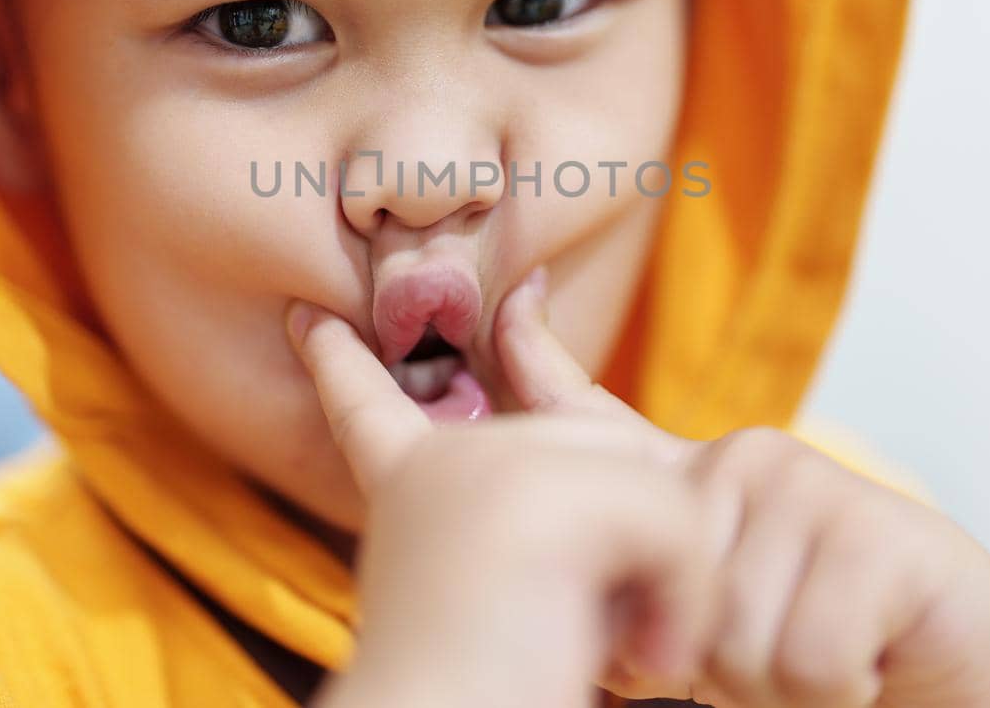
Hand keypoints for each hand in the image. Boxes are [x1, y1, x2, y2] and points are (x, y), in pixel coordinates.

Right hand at [284, 268, 714, 707]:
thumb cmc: (488, 693)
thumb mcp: (518, 578)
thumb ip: (541, 490)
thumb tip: (544, 340)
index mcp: (415, 492)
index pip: (375, 411)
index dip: (343, 366)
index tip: (308, 320)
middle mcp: (440, 466)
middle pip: (601, 449)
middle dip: (644, 540)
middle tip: (607, 640)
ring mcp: (486, 465)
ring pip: (648, 486)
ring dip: (669, 583)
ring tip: (620, 655)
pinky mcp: (535, 495)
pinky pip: (668, 520)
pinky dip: (681, 599)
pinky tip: (636, 657)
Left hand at [494, 269, 989, 707]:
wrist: (972, 659)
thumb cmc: (829, 637)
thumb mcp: (716, 605)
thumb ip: (650, 569)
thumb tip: (566, 536)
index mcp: (688, 475)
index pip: (585, 403)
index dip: (527, 345)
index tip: (509, 286)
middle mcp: (741, 459)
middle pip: (665, 597)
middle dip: (716, 667)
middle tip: (782, 651)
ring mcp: (808, 483)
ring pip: (736, 643)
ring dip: (782, 685)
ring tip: (826, 652)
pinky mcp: (878, 534)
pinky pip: (808, 656)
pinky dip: (839, 688)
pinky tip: (869, 658)